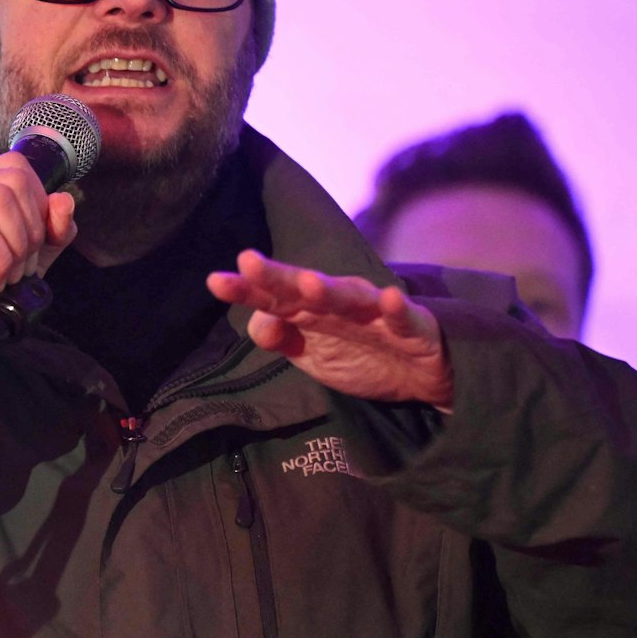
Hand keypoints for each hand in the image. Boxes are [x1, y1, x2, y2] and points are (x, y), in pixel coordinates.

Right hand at [0, 152, 77, 322]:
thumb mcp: (27, 256)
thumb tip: (64, 201)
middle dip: (30, 230)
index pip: (17, 168)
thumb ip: (51, 229)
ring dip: (14, 247)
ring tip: (4, 276)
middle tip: (19, 269)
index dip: (37, 206)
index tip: (32, 248)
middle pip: (14, 180)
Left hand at [207, 250, 453, 409]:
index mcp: (312, 310)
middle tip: (249, 262)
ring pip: (351, 298)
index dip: (246, 289)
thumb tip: (258, 323)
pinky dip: (396, 308)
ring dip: (330, 290)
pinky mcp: (412, 327)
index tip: (215, 282)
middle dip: (278, 276)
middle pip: (305, 287)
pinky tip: (388, 298)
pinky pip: (403, 317)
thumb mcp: (312, 355)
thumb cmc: (360, 355)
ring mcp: (376, 312)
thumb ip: (282, 338)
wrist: (420, 375)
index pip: (273, 297)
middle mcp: (340, 303)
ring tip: (308, 283)